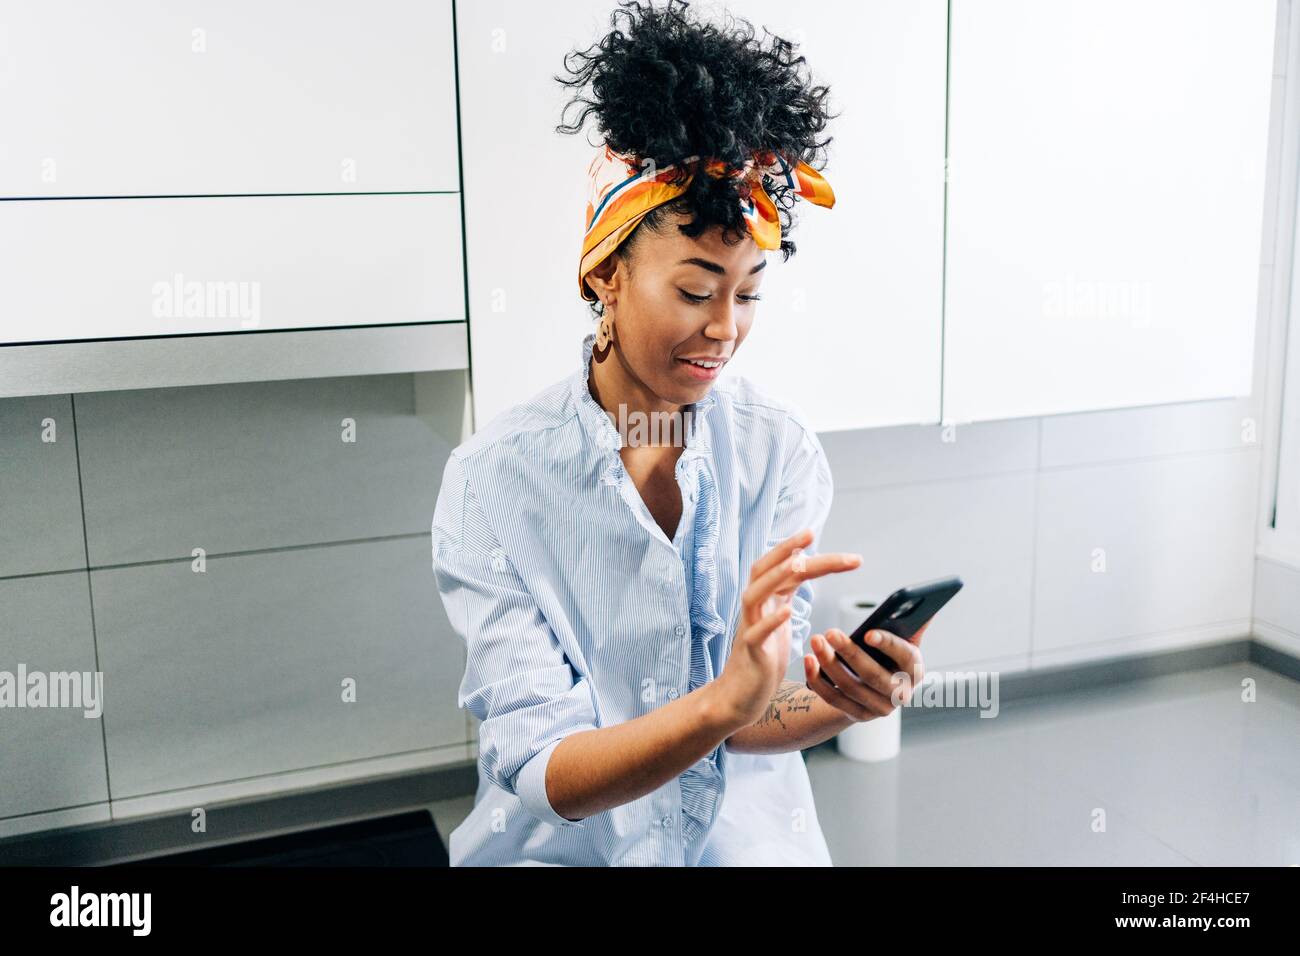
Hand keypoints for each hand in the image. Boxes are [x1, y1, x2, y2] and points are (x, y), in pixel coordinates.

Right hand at [715, 528, 861, 727]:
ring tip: (799, 564)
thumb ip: (786, 592)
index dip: (802, 551)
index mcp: (765, 600)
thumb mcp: (779, 618)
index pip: (783, 568)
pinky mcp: (750, 652)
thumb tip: (803, 564)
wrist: (740, 695)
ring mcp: (749, 628)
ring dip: (776, 577)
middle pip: (764, 570)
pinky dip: (771, 621)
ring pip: (755, 595)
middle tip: (811, 534)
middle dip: (787, 550)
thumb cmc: (762, 657)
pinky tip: (787, 612)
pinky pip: (756, 633)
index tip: (827, 541)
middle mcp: (754, 608)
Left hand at [803, 622, 926, 720]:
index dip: (888, 645)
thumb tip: (914, 598)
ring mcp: (879, 708)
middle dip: (849, 653)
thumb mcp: (901, 638)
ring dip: (829, 664)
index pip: (905, 657)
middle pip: (873, 676)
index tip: (868, 633)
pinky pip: (834, 699)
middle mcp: (901, 693)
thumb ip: (908, 621)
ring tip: (816, 641)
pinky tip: (809, 661)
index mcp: (915, 670)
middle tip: (829, 632)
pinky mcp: (857, 714)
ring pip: (850, 687)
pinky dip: (819, 681)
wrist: (877, 686)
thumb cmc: (888, 654)